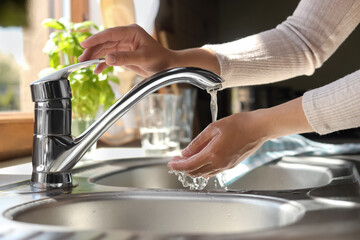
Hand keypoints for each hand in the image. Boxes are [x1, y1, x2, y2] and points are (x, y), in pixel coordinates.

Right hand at [79, 24, 220, 75]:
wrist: (167, 67)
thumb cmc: (159, 60)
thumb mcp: (142, 59)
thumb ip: (124, 58)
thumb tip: (107, 58)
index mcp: (131, 32)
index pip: (110, 34)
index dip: (96, 39)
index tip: (84, 44)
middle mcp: (126, 36)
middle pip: (105, 41)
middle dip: (93, 50)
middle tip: (82, 59)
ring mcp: (125, 45)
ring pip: (106, 49)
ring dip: (96, 57)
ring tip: (85, 64)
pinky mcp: (124, 54)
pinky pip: (111, 57)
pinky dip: (103, 63)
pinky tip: (97, 70)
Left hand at [168, 97, 312, 176]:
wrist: (259, 128)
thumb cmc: (238, 124)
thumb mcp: (213, 129)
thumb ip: (197, 143)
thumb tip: (185, 153)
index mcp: (213, 154)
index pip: (189, 165)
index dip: (177, 166)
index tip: (170, 163)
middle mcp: (219, 164)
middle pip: (195, 172)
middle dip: (183, 168)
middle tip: (176, 160)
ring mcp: (226, 166)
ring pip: (204, 173)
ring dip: (193, 169)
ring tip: (186, 160)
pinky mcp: (231, 165)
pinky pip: (213, 171)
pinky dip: (203, 168)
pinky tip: (201, 160)